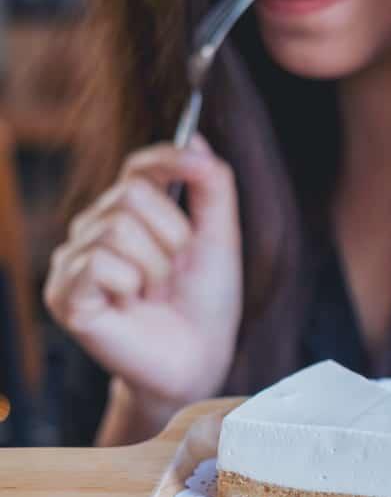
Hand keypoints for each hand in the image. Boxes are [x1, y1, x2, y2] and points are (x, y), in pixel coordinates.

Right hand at [44, 137, 242, 409]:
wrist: (199, 358)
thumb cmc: (206, 302)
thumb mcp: (219, 238)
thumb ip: (211, 187)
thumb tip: (194, 138)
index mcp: (132, 214)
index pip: (140, 167)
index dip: (169, 161)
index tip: (199, 167)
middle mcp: (96, 229)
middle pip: (131, 195)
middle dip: (172, 236)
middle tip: (175, 272)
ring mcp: (75, 260)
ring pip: (118, 229)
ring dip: (156, 266)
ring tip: (155, 293)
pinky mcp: (65, 293)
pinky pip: (99, 263)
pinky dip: (130, 285)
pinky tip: (131, 305)